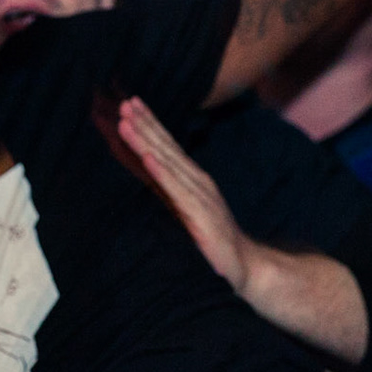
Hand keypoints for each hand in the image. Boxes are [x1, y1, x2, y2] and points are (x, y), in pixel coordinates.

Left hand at [117, 97, 251, 291]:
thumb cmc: (213, 242)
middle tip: (124, 102)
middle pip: (167, 147)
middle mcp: (198, 183)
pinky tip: (148, 157)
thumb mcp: (188, 213)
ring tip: (127, 121)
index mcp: (193, 181)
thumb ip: (169, 194)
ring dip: (146, 140)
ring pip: (168, 163)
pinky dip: (162, 172)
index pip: (168, 147)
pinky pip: (177, 191)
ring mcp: (200, 197)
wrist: (246, 269)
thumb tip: (145, 175)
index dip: (150, 125)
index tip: (130, 103)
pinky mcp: (200, 216)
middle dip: (145, 123)